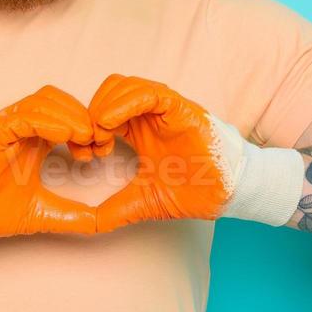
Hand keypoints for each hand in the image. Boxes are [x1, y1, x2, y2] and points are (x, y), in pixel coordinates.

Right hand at [0, 85, 109, 240]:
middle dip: (84, 117)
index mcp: (35, 139)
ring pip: (45, 100)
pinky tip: (64, 137)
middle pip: (60, 100)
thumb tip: (103, 224)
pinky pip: (24, 116)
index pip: (69, 114)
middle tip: (98, 143)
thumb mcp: (46, 212)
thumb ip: (75, 215)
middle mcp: (22, 127)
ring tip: (85, 138)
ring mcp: (7, 126)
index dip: (89, 127)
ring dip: (70, 116)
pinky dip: (47, 121)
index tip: (102, 151)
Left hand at [87, 74, 237, 231]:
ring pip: (124, 85)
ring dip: (104, 107)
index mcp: (137, 129)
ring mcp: (164, 108)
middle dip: (91, 113)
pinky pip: (149, 94)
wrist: (226, 195)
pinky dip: (124, 103)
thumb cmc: (192, 192)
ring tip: (100, 136)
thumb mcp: (141, 201)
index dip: (86, 127)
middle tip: (89, 144)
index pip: (102, 109)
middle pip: (108, 90)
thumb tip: (85, 226)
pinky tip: (110, 124)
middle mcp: (149, 114)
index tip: (84, 154)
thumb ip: (112, 211)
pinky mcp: (180, 108)